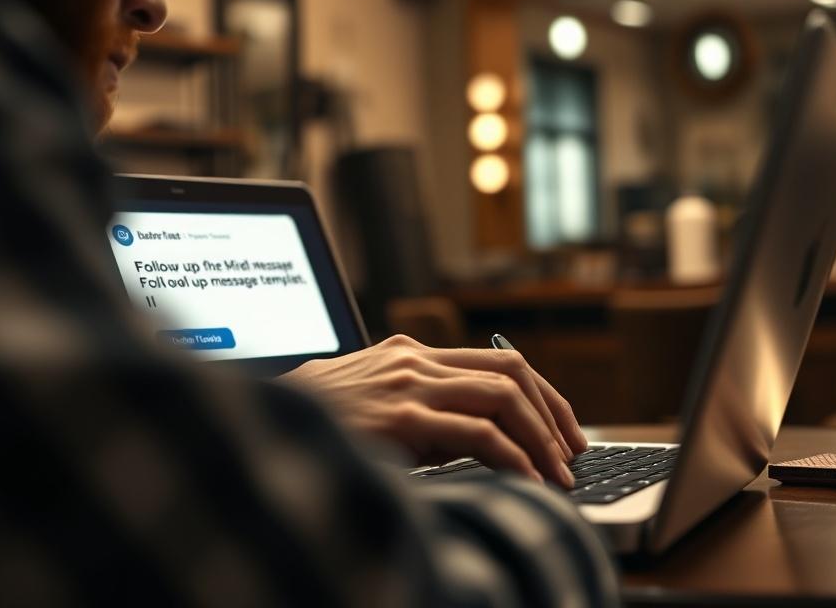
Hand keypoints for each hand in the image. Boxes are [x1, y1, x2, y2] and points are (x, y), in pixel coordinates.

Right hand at [282, 335, 586, 486]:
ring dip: (542, 438)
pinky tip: (528, 479)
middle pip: (512, 372)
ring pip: (504, 397)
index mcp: (412, 354)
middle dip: (554, 414)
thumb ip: (422, 414)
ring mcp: (410, 386)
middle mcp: (416, 361)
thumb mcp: (374, 410)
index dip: (541, 395)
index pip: (498, 362)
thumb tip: (485, 446)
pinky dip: (514, 457)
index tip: (562, 431)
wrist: (261, 424)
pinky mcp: (402, 418)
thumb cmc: (318, 425)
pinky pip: (478, 434)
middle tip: (574, 454)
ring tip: (560, 476)